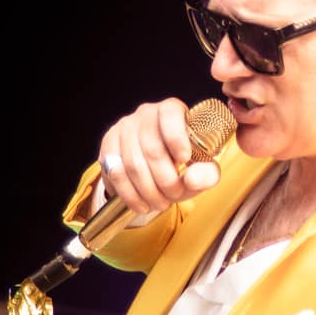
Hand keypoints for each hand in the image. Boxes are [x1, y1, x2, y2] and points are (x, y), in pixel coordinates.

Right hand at [98, 99, 221, 214]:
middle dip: (165, 180)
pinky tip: (141, 204)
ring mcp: (124, 128)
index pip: (170, 114)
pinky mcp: (108, 145)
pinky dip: (129, 194)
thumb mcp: (203, 166)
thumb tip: (191, 180)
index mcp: (171, 110)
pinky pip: (115, 173)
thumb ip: (206, 173)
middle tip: (175, 196)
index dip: (177, 138)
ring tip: (160, 204)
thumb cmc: (184, 161)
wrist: (158, 164)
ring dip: (148, 191)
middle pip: (152, 150)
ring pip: (133, 164)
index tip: (185, 159)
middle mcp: (145, 114)